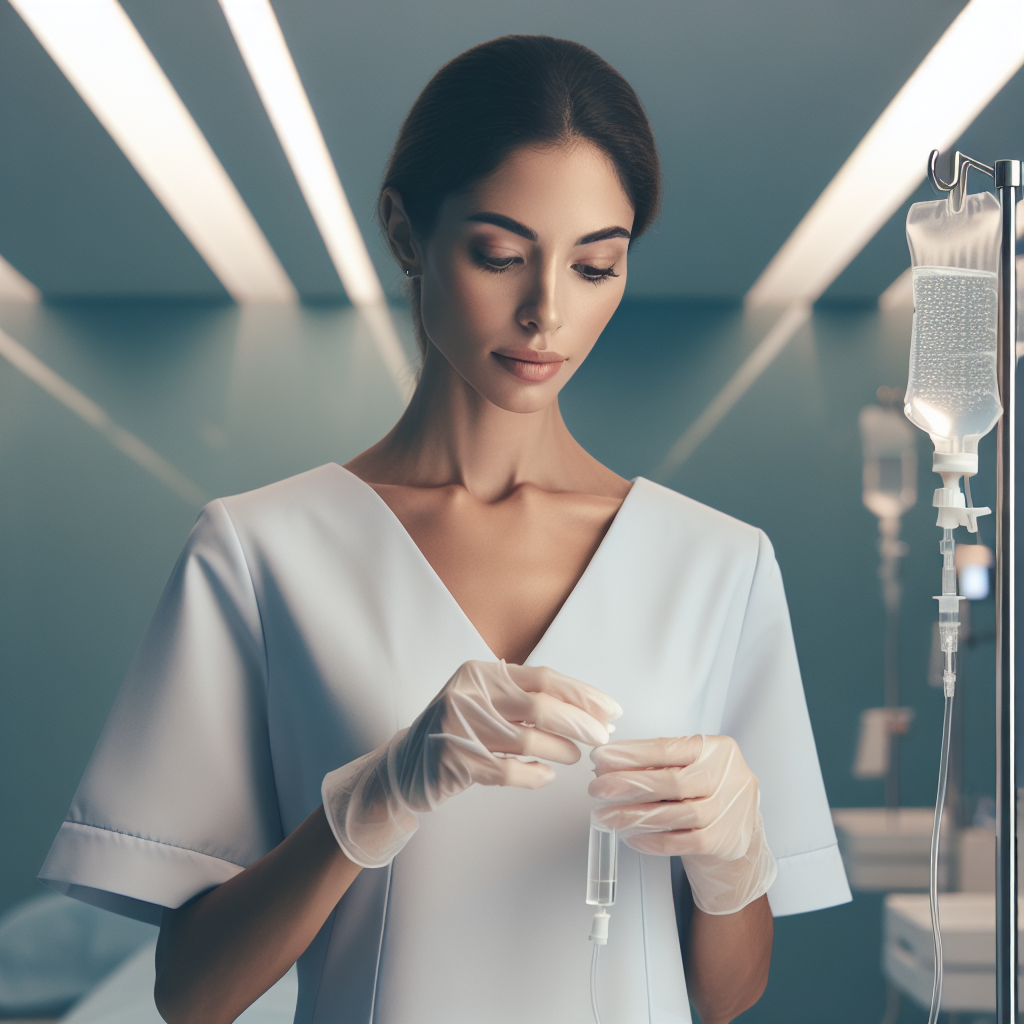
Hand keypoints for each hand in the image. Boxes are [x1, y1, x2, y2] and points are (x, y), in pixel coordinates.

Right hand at [323, 660, 621, 867]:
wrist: (404, 767)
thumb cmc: (455, 733)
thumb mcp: (484, 702)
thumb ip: (522, 698)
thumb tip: (586, 709)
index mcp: (480, 673)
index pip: (544, 678)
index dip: (582, 694)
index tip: (610, 709)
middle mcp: (469, 695)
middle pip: (540, 706)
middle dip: (580, 723)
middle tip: (603, 737)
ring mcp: (460, 728)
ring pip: (528, 738)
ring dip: (561, 749)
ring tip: (575, 757)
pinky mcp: (455, 762)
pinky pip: (509, 770)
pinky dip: (534, 775)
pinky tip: (545, 776)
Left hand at [589, 735, 775, 914]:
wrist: (740, 830)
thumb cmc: (709, 791)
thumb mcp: (693, 766)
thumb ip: (660, 763)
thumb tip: (610, 764)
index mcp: (717, 749)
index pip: (667, 748)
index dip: (630, 754)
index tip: (601, 758)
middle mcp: (727, 778)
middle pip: (670, 781)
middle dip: (628, 784)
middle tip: (597, 788)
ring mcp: (728, 811)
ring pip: (674, 813)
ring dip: (633, 814)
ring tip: (606, 815)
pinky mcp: (722, 842)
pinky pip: (680, 842)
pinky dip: (651, 840)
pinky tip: (631, 836)